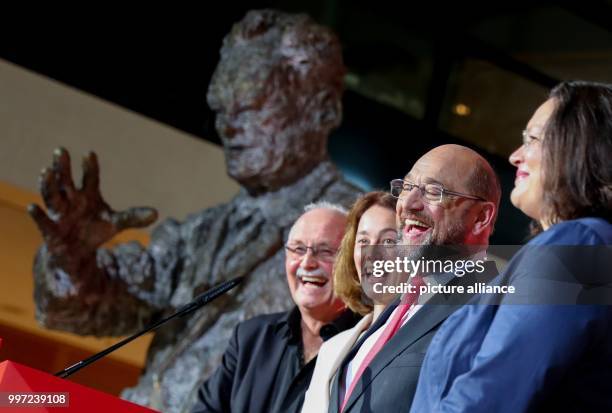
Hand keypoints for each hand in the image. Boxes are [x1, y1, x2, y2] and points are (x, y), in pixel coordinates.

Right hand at [28, 148, 157, 254]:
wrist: (77, 252)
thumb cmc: (95, 231)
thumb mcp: (115, 223)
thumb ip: (133, 217)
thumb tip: (156, 214)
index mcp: (88, 195)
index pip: (90, 178)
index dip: (90, 167)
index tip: (89, 154)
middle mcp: (71, 200)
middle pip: (66, 181)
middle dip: (63, 167)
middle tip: (61, 151)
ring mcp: (60, 214)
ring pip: (52, 196)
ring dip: (48, 184)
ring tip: (46, 171)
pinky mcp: (51, 230)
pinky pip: (43, 221)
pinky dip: (38, 214)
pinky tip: (32, 207)